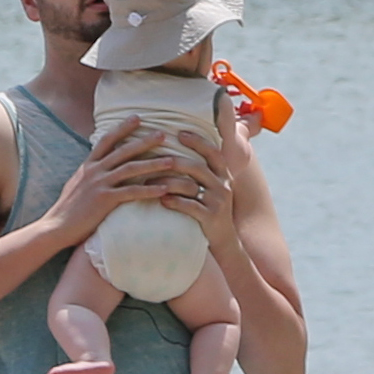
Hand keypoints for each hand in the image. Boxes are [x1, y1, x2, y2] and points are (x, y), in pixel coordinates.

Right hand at [36, 118, 178, 245]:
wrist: (56, 227)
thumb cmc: (68, 210)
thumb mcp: (76, 185)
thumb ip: (89, 174)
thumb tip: (97, 166)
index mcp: (88, 166)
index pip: (107, 140)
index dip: (122, 128)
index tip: (137, 118)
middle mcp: (94, 171)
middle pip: (123, 150)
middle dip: (144, 141)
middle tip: (163, 133)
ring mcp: (99, 184)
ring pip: (131, 169)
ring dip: (153, 164)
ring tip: (172, 161)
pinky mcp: (105, 200)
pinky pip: (131, 192)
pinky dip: (149, 190)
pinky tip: (164, 189)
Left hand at [158, 130, 240, 253]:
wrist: (224, 240)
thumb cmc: (210, 209)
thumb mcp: (212, 188)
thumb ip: (201, 171)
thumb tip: (179, 150)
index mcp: (223, 174)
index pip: (212, 152)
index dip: (197, 141)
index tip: (179, 133)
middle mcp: (222, 185)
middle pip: (197, 167)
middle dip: (174, 162)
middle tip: (155, 158)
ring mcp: (218, 202)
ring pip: (190, 186)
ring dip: (167, 182)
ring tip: (149, 181)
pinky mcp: (211, 217)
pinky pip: (190, 206)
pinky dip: (174, 202)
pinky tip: (161, 200)